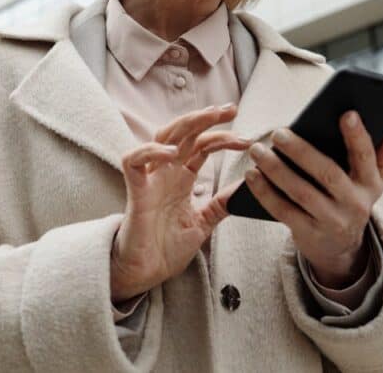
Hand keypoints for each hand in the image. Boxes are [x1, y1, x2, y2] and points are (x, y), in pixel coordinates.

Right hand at [111, 104, 251, 302]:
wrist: (146, 273)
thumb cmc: (166, 247)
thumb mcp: (203, 222)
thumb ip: (220, 203)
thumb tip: (247, 188)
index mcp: (182, 178)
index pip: (202, 146)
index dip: (223, 138)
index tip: (248, 140)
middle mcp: (166, 172)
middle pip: (184, 133)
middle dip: (207, 118)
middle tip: (231, 109)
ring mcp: (150, 179)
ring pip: (163, 137)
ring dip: (186, 124)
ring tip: (209, 116)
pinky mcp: (135, 192)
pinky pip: (134, 161)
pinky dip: (151, 152)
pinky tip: (172, 153)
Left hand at [244, 110, 382, 287]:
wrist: (340, 249)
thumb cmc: (348, 199)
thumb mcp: (368, 183)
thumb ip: (379, 158)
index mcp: (370, 184)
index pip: (366, 157)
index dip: (358, 136)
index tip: (347, 113)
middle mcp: (355, 204)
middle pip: (327, 174)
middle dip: (302, 152)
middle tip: (278, 133)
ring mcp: (331, 221)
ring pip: (301, 192)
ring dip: (276, 170)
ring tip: (257, 150)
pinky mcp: (308, 234)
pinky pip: (283, 211)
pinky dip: (265, 192)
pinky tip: (252, 175)